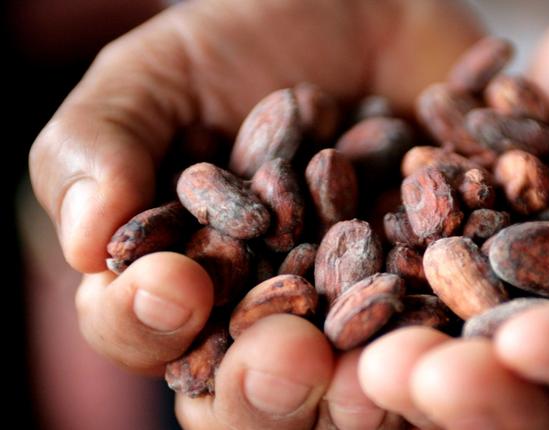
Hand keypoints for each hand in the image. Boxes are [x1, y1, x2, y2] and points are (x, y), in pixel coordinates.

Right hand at [28, 0, 482, 427]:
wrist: (369, 10)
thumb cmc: (248, 41)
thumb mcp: (159, 74)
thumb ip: (102, 145)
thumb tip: (85, 244)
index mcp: (183, 278)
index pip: (144, 331)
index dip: (145, 324)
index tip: (172, 286)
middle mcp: (269, 314)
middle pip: (251, 394)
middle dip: (261, 388)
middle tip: (285, 354)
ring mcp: (356, 314)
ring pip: (345, 397)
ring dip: (351, 400)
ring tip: (365, 375)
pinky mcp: (435, 295)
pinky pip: (440, 341)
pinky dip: (440, 346)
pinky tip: (445, 335)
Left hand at [359, 0, 548, 427]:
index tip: (527, 344)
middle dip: (483, 389)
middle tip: (406, 375)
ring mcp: (546, 305)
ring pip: (484, 358)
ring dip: (423, 360)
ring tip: (364, 356)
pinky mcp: (487, 266)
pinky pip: (440, 293)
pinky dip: (392, 297)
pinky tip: (335, 292)